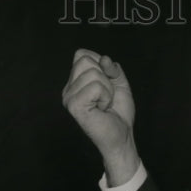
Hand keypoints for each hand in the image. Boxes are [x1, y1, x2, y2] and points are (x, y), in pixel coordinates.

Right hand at [62, 48, 139, 185]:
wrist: (122, 135)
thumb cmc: (119, 112)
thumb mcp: (119, 83)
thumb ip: (112, 68)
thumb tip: (104, 58)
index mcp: (75, 82)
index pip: (81, 54)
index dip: (100, 63)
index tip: (107, 82)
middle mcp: (68, 88)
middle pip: (85, 60)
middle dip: (104, 76)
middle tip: (106, 95)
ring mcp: (69, 97)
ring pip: (93, 73)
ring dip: (107, 89)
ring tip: (104, 103)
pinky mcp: (74, 105)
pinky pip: (95, 87)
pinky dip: (105, 96)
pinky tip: (102, 108)